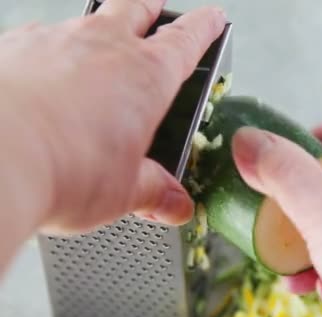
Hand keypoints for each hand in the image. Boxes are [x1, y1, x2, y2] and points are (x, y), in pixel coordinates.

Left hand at [0, 0, 224, 235]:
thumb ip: (154, 192)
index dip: (205, 26)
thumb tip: (174, 203)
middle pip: (136, 8)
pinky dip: (46, 50)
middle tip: (156, 5)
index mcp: (147, 77)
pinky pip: (37, 38)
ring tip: (95, 43)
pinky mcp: (13, 47)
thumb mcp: (123, 191)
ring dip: (97, 27)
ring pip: (87, 20)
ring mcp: (56, 40)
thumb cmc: (62, 168)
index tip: (213, 17)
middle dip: (151, 5)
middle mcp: (104, 46)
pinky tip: (41, 73)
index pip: (188, 40)